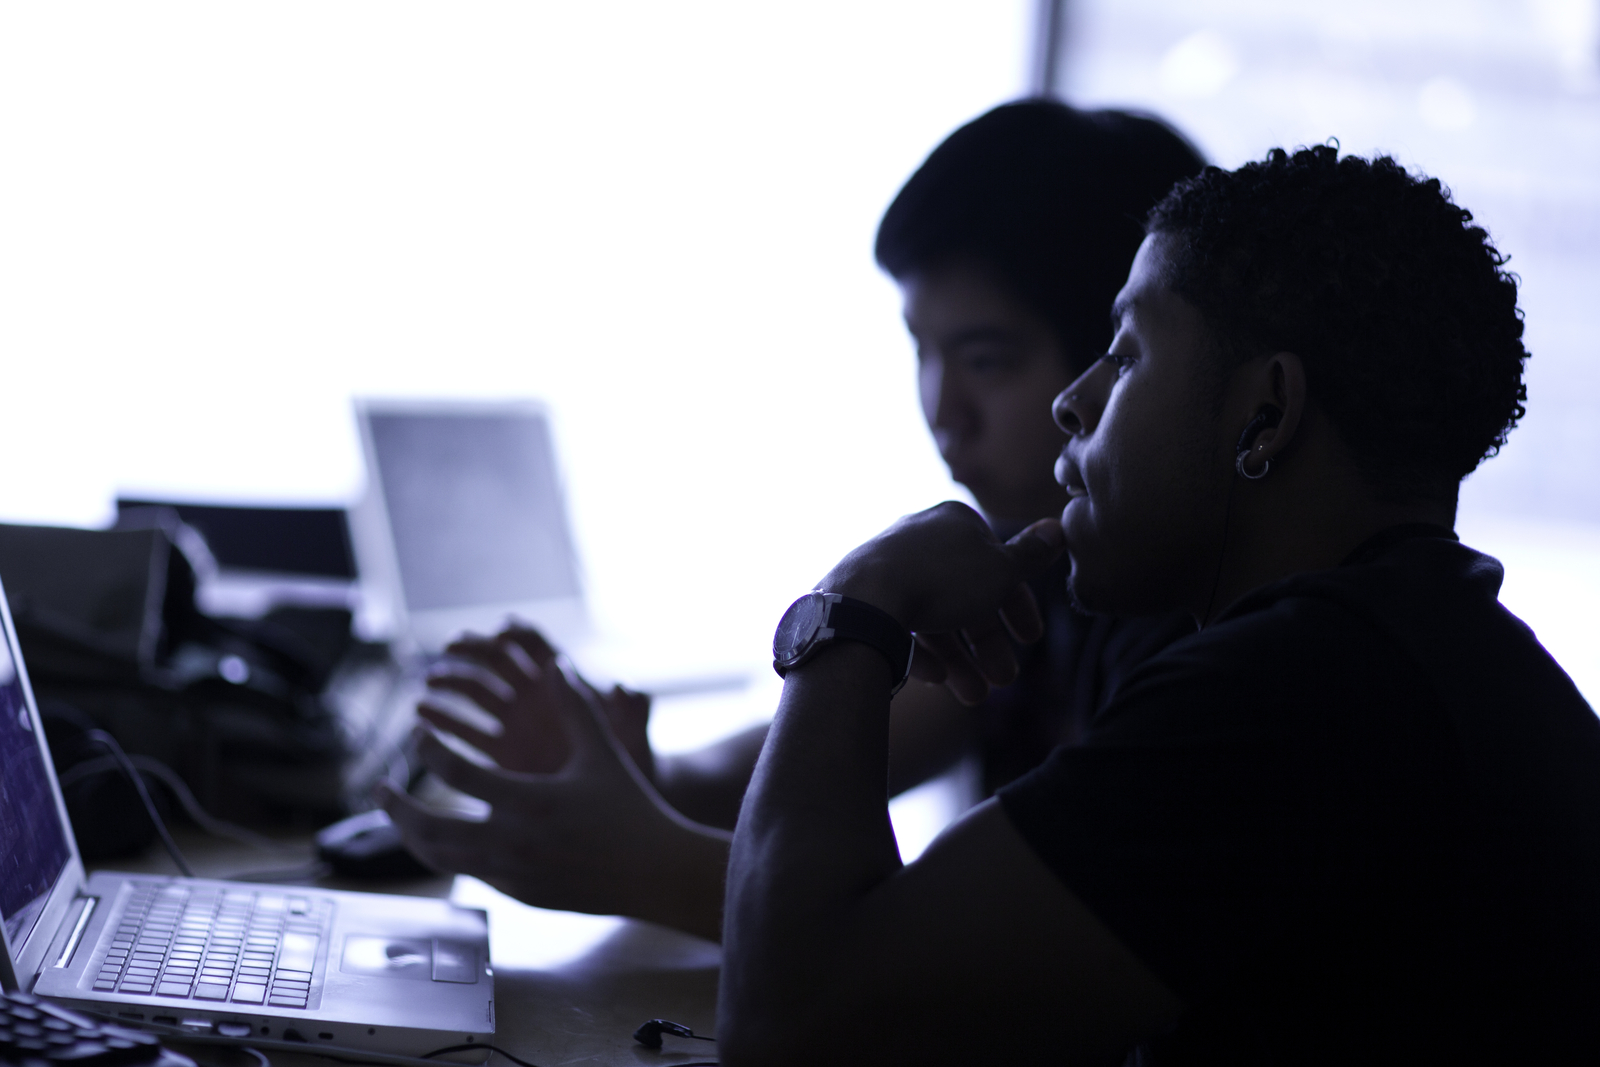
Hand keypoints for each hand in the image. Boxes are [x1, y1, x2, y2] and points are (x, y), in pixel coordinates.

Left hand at [379, 657, 727, 939]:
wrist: (654, 873)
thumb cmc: (630, 808)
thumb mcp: (602, 752)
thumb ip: (576, 706)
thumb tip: (555, 664)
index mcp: (530, 801)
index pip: (456, 773)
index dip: (428, 749)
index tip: (417, 735)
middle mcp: (513, 842)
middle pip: (429, 828)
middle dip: (396, 806)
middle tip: (379, 786)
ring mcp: (512, 874)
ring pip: (440, 859)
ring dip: (411, 836)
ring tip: (399, 815)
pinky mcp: (517, 894)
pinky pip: (468, 874)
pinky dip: (448, 854)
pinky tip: (445, 836)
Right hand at [420, 624, 655, 778]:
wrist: (621, 809)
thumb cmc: (634, 764)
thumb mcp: (634, 738)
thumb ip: (634, 712)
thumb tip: (626, 687)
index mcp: (566, 684)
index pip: (535, 643)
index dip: (516, 634)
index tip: (498, 635)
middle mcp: (536, 698)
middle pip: (495, 660)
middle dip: (472, 651)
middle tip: (449, 651)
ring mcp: (515, 724)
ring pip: (475, 692)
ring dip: (451, 683)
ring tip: (429, 688)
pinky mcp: (500, 755)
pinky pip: (467, 732)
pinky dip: (445, 720)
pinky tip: (424, 717)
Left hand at [821, 502, 1065, 705]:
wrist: (864, 600)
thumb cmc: (942, 581)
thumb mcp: (1001, 570)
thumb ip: (1031, 555)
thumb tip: (1059, 527)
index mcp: (953, 523)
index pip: (997, 563)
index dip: (1018, 604)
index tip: (1031, 638)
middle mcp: (918, 538)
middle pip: (964, 596)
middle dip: (988, 643)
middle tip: (1005, 680)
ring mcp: (886, 567)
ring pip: (932, 616)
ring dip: (958, 659)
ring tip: (973, 696)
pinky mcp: (861, 597)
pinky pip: (897, 627)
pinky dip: (920, 653)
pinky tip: (936, 679)